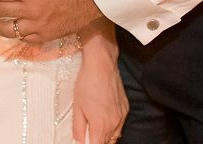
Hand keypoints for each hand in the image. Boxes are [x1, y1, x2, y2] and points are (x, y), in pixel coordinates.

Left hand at [73, 22, 126, 143]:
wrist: (102, 65)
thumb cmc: (87, 83)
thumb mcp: (77, 106)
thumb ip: (78, 127)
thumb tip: (78, 141)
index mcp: (100, 125)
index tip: (85, 141)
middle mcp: (114, 124)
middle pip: (107, 143)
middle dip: (97, 142)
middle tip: (88, 136)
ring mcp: (121, 117)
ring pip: (115, 136)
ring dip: (105, 137)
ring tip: (95, 130)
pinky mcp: (126, 109)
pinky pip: (120, 126)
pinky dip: (112, 128)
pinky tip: (104, 120)